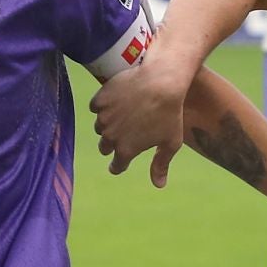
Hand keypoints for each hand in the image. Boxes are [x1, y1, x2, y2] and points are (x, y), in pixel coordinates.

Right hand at [90, 60, 190, 188]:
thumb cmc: (170, 113)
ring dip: (107, 124)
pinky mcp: (100, 99)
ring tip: (121, 114)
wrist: (160, 81)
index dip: (119, 165)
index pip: (116, 166)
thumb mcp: (171, 142)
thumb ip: (161, 165)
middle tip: (124, 133)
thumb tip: (158, 185)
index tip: (120, 163)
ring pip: (99, 127)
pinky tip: (115, 100)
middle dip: (112, 144)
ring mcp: (103, 118)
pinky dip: (102, 105)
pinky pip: (95, 107)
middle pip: (105, 147)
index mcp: (126, 151)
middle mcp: (111, 137)